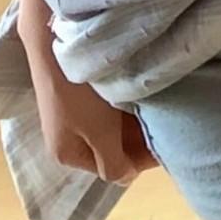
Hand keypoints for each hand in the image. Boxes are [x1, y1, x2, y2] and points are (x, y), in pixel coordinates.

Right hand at [26, 25, 158, 183]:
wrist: (51, 38)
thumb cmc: (78, 92)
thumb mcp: (99, 133)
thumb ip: (113, 162)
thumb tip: (125, 181)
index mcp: (67, 154)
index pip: (112, 167)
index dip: (142, 159)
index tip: (168, 144)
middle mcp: (65, 136)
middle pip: (109, 145)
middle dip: (137, 137)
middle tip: (166, 123)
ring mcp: (68, 112)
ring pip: (108, 124)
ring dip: (130, 120)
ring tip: (155, 107)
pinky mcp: (72, 90)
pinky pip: (103, 106)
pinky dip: (120, 104)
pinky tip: (136, 92)